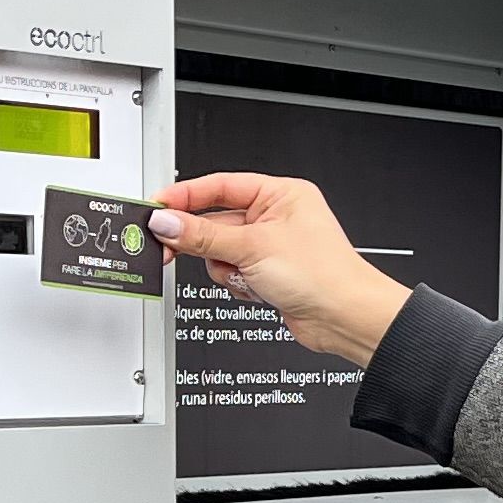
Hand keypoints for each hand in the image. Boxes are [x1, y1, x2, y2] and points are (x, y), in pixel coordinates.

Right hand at [148, 173, 410, 365]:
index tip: (156, 208)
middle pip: (214, 221)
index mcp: (280, 193)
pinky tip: (255, 288)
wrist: (345, 317)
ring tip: (244, 273)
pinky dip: (236, 281)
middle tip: (171, 246)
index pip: (219, 186)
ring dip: (225, 266)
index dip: (184, 196)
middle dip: (203, 240)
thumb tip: (166, 222)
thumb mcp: (252, 247)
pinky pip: (231, 271)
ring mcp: (270, 245)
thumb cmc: (323, 274)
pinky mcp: (266, 272)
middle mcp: (275, 215)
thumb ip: (202, 235)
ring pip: (218, 250)